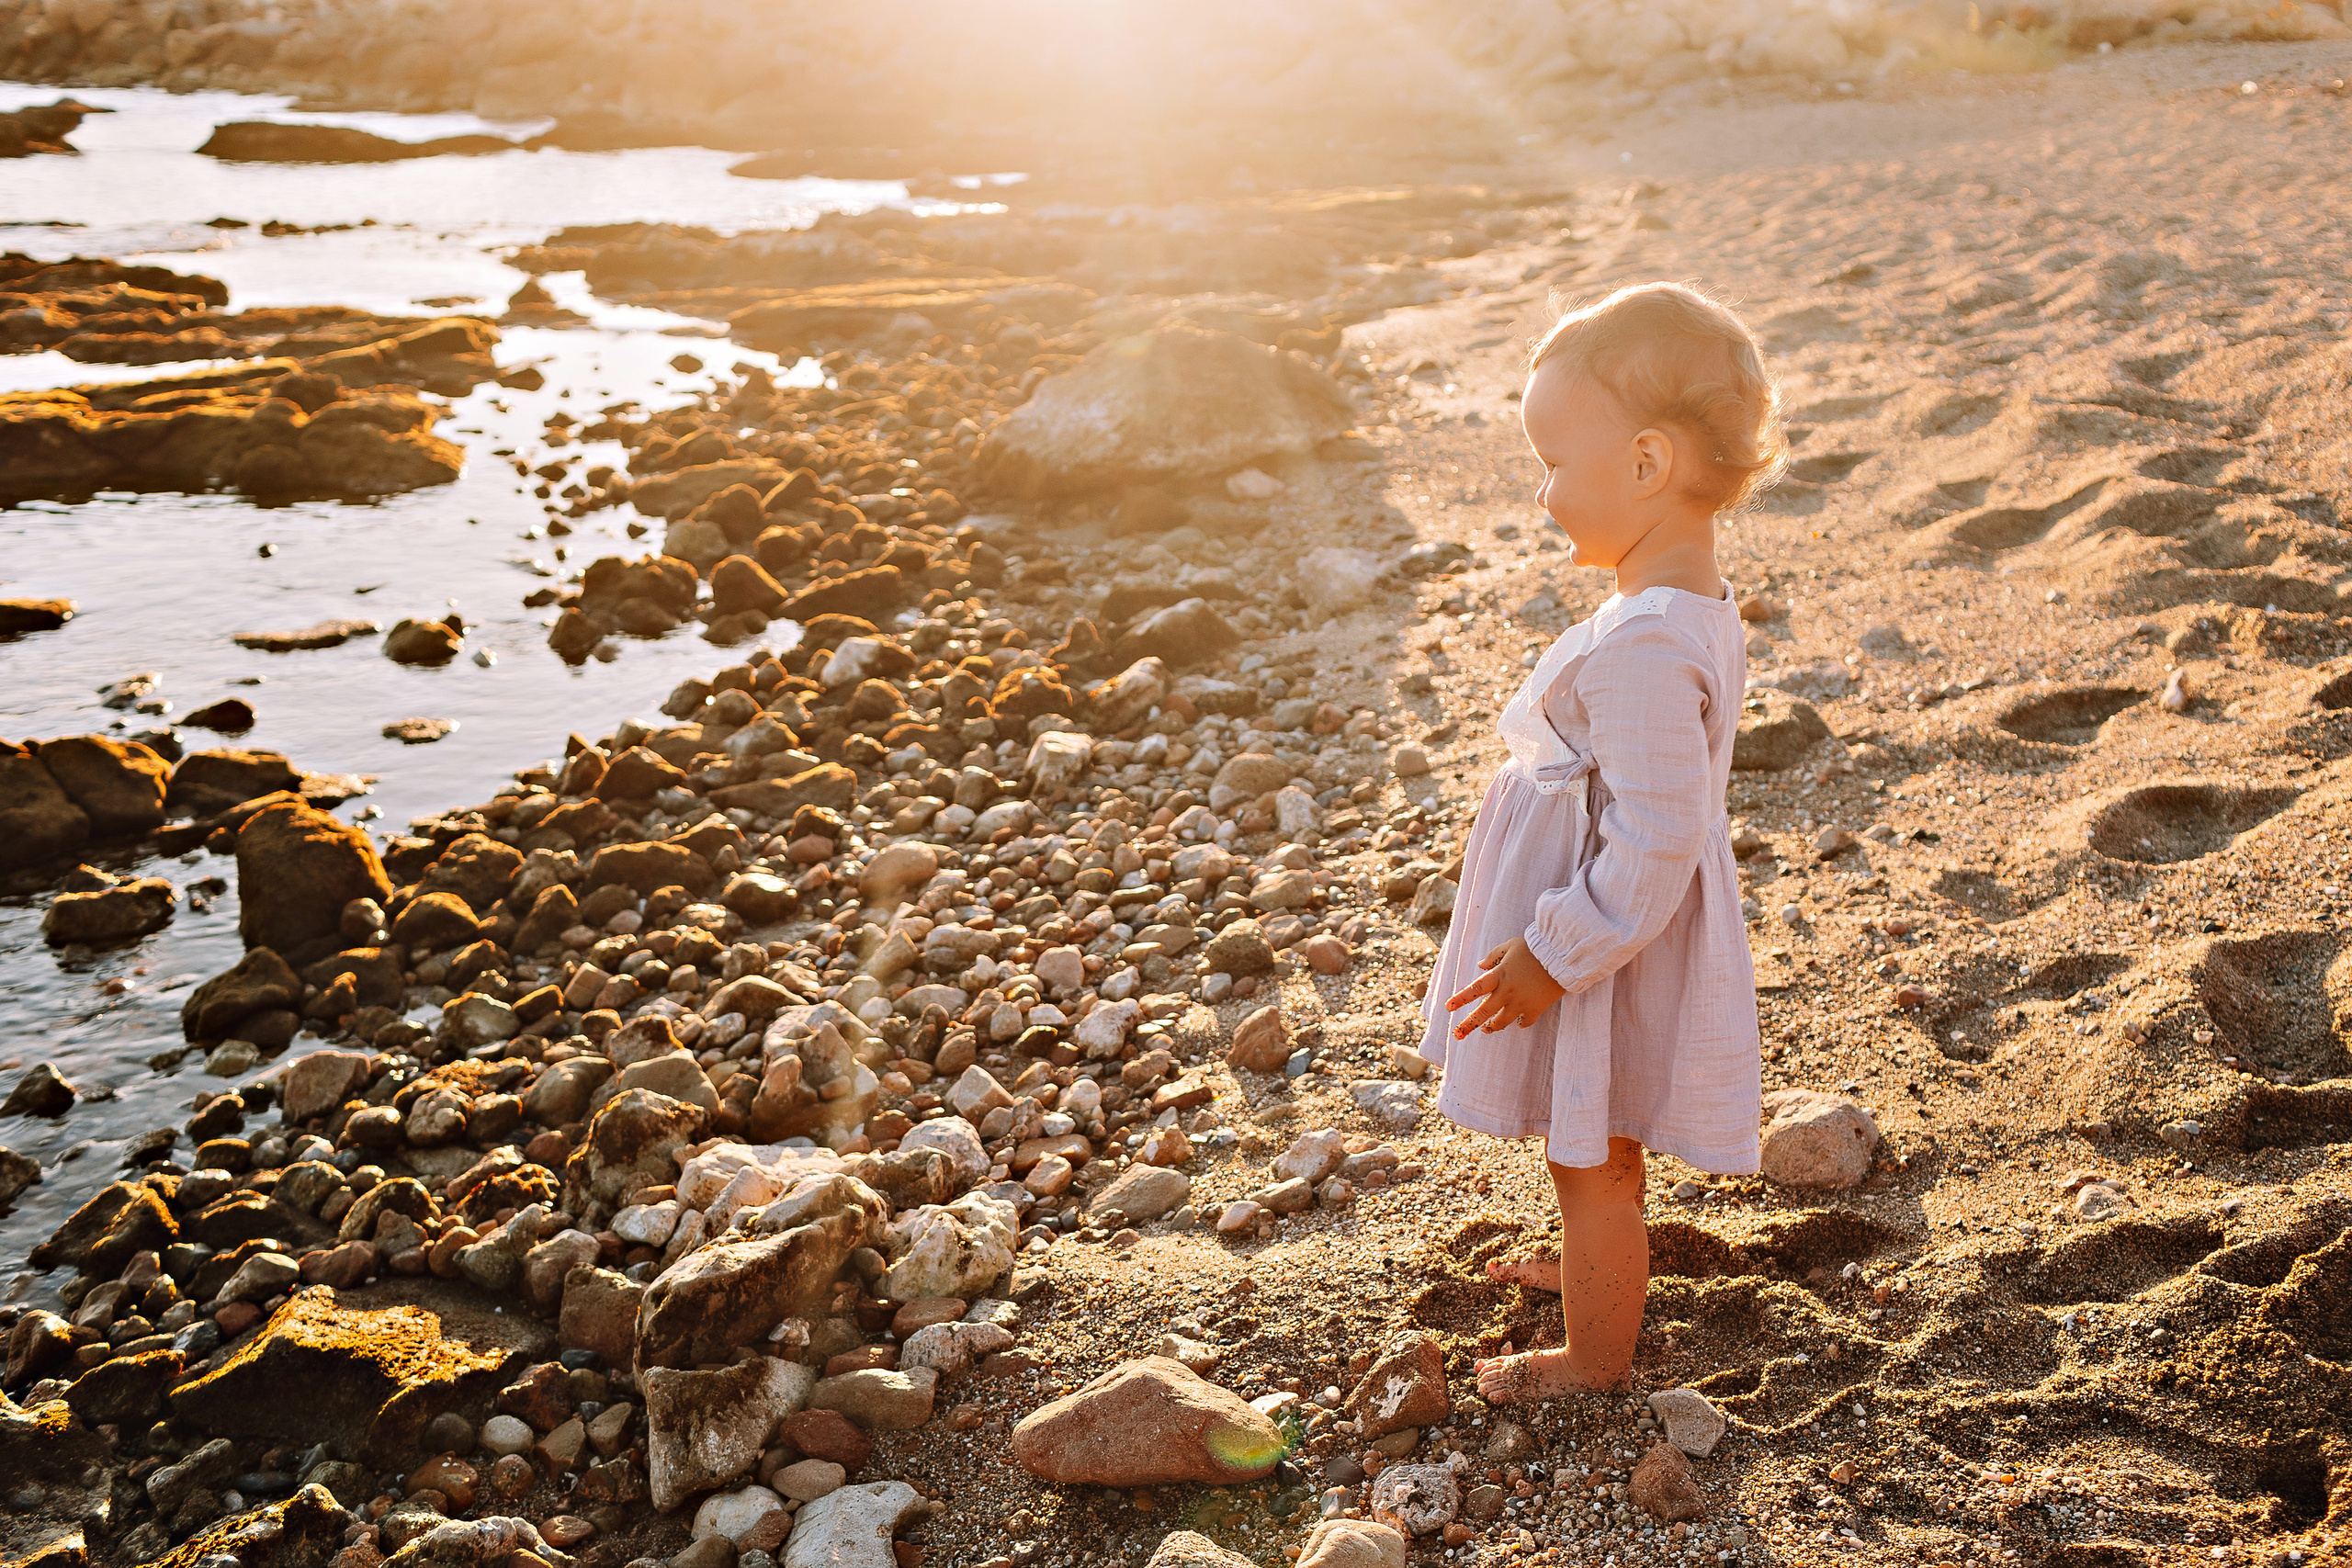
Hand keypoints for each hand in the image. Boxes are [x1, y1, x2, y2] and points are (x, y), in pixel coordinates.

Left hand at [1445, 937, 1565, 1038]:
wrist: (1562, 957)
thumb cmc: (1536, 948)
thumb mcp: (1511, 945)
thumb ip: (1494, 956)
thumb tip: (1480, 965)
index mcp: (1499, 975)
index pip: (1474, 989)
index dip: (1460, 999)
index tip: (1448, 1008)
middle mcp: (1507, 992)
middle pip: (1483, 1012)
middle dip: (1469, 1024)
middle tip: (1458, 1034)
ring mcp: (1521, 1002)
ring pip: (1501, 1022)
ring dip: (1492, 1027)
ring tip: (1486, 1029)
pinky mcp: (1536, 1009)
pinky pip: (1524, 1022)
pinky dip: (1520, 1023)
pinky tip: (1518, 1022)